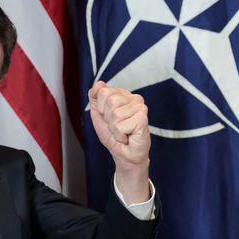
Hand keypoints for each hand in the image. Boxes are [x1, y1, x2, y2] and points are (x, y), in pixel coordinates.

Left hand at [88, 81, 152, 200]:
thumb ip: (96, 97)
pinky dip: (120, 135)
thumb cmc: (114, 136)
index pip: (103, 91)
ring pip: (115, 114)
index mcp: (123, 95)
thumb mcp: (98, 115)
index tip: (109, 118)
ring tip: (122, 132)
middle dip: (108, 119)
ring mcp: (140, 107)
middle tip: (117, 127)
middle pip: (110, 101)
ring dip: (114, 128)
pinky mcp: (143, 119)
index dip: (101, 109)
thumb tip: (99, 83)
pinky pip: (120, 125)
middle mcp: (134, 98)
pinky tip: (128, 136)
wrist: (125, 155)